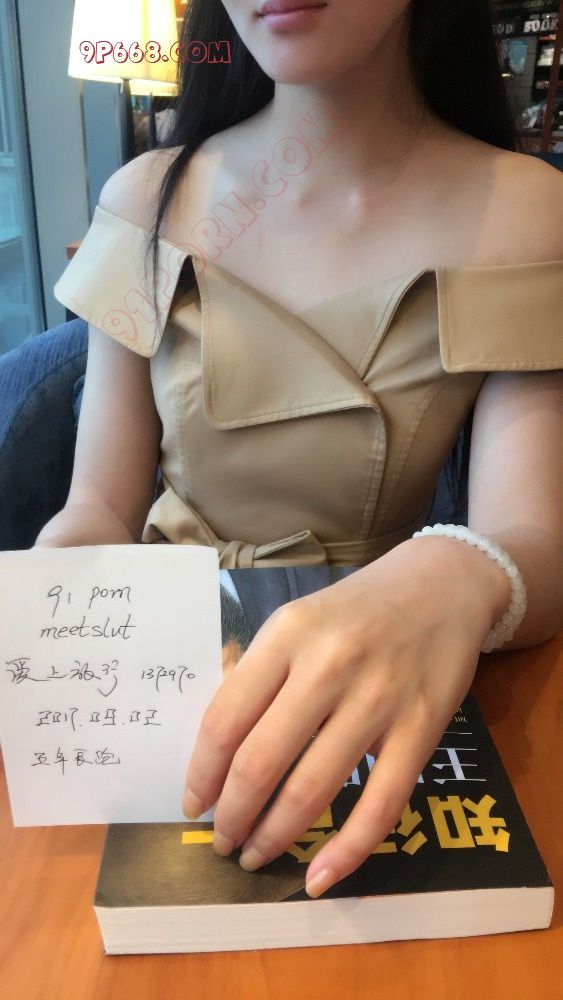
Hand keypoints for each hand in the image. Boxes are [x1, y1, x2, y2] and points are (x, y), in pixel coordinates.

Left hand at [182, 536, 509, 896]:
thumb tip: (216, 749)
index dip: (201, 773)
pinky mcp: (421, 728)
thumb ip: (257, 672)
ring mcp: (379, 698)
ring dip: (275, 836)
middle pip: (261, 761)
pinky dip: (347, 851)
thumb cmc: (357, 607)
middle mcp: (329, 665)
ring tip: (256, 854)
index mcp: (287, 634)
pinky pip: (381, 804)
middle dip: (232, 816)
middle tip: (223, 840)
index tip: (194, 803)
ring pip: (313, 789)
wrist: (441, 585)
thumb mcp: (296, 619)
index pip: (226, 719)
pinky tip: (319, 876)